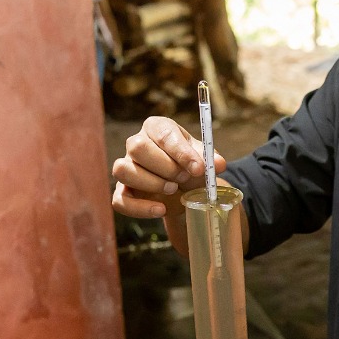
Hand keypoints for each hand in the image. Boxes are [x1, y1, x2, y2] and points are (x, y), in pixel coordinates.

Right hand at [110, 116, 225, 220]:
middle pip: (137, 147)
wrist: (182, 188)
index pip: (163, 133)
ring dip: (151, 183)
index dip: (181, 152)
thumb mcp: (202, 159)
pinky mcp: (122, 191)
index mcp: (156, 128)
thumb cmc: (189, 166)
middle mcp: (135, 144)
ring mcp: (126, 167)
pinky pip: (119, 200)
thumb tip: (219, 164)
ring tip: (173, 189)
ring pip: (123, 170)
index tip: (198, 168)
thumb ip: (210, 160)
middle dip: (165, 166)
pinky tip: (161, 210)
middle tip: (184, 177)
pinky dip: (140, 208)